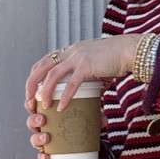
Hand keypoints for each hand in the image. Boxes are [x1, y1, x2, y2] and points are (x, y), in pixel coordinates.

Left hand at [25, 36, 139, 158]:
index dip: (35, 75)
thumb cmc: (116, 60)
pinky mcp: (87, 66)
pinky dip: (65, 96)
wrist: (129, 51)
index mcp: (71, 51)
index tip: (32, 90)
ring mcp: (78, 58)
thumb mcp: (97, 67)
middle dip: (31, 84)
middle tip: (29, 101)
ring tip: (43, 105)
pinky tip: (62, 107)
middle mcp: (71, 52)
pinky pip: (71, 83)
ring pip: (52, 75)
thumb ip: (88, 79)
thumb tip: (89, 95)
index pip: (45, 60)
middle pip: (41, 66)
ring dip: (44, 91)